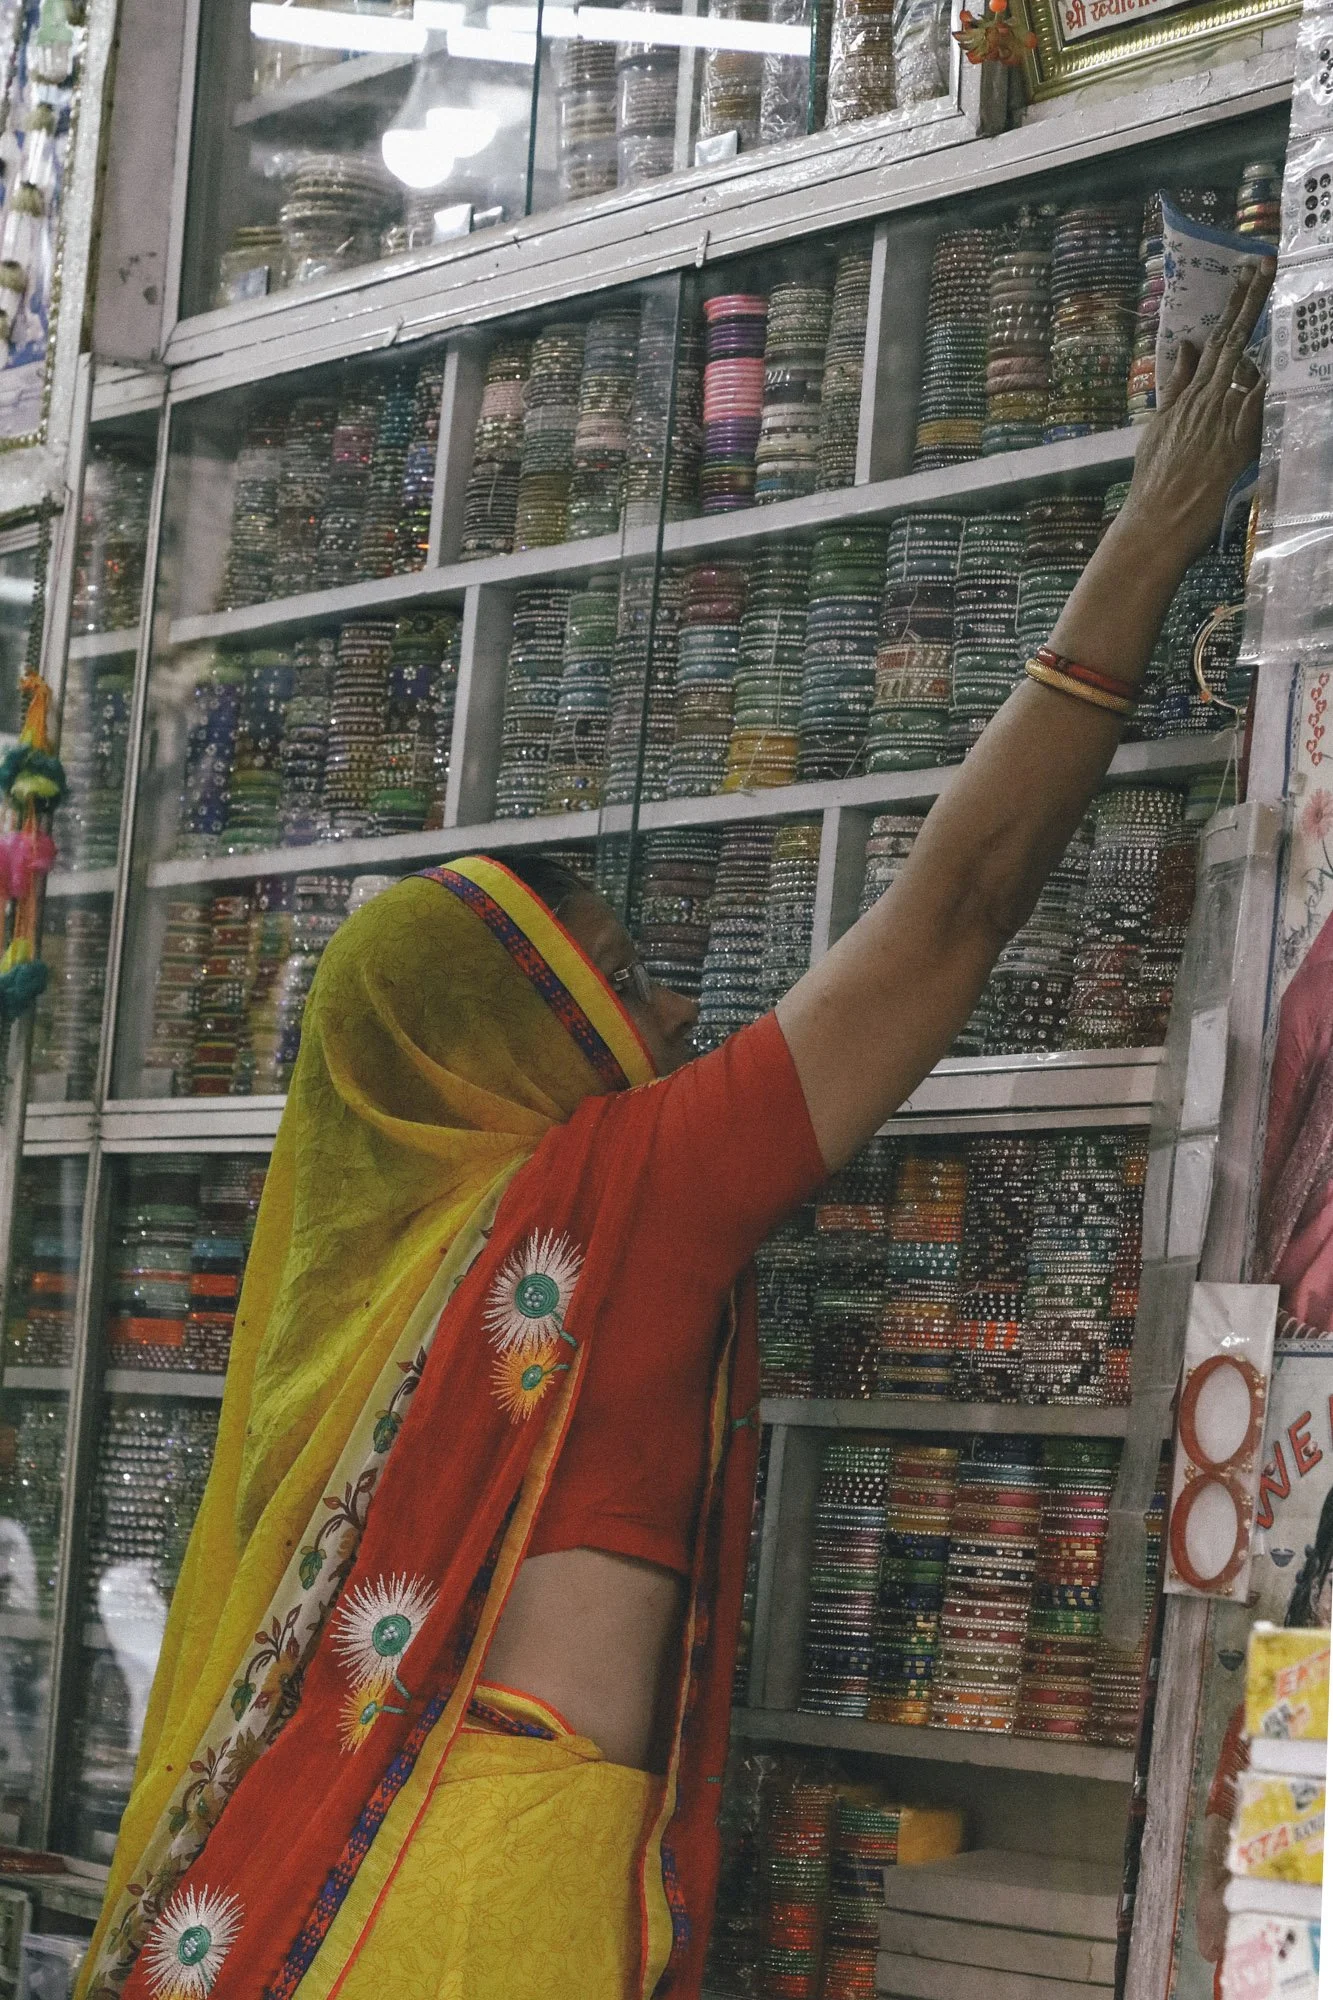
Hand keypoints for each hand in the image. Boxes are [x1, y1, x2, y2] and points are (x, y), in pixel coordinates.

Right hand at [1115, 260, 1273, 571]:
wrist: (1154, 522)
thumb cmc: (1155, 482)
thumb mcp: (1157, 428)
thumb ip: (1174, 386)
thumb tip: (1183, 346)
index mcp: (1190, 397)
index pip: (1217, 342)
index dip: (1235, 306)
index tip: (1248, 273)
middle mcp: (1207, 402)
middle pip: (1233, 343)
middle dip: (1249, 302)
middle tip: (1265, 264)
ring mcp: (1220, 423)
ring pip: (1244, 366)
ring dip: (1260, 331)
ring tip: (1273, 295)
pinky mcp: (1233, 448)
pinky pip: (1253, 411)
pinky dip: (1263, 388)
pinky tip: (1278, 366)